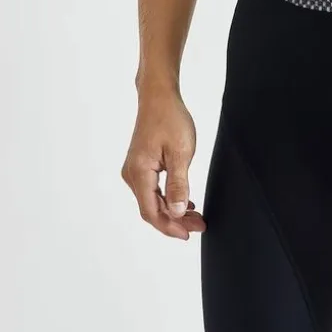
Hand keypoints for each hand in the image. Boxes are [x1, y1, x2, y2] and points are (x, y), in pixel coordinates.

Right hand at [121, 83, 205, 239]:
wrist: (159, 98)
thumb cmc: (170, 119)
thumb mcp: (181, 152)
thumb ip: (178, 183)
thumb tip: (175, 211)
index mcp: (139, 173)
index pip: (151, 211)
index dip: (169, 227)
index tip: (188, 234)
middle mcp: (132, 174)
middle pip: (152, 208)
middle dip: (174, 220)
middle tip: (199, 225)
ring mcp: (135, 170)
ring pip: (152, 200)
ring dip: (172, 211)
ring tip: (195, 216)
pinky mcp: (140, 166)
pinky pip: (153, 190)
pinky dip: (168, 199)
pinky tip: (183, 202)